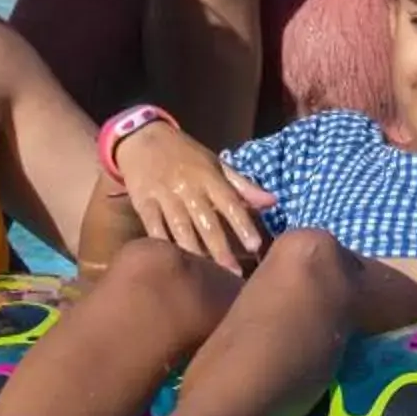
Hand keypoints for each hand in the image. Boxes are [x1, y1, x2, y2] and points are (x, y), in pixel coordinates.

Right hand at [114, 122, 274, 272]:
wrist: (143, 138)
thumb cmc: (186, 155)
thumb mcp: (216, 164)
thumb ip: (243, 185)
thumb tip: (273, 202)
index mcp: (209, 176)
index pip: (230, 203)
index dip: (243, 224)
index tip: (256, 246)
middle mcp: (188, 187)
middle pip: (206, 222)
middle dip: (221, 249)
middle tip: (234, 275)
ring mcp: (164, 196)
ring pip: (180, 228)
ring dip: (194, 252)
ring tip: (207, 276)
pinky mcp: (143, 203)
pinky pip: (154, 227)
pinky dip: (162, 245)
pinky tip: (172, 263)